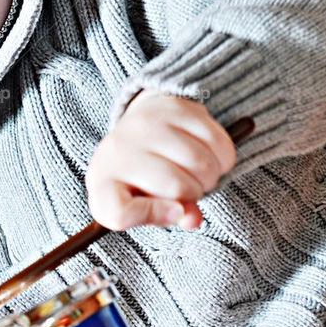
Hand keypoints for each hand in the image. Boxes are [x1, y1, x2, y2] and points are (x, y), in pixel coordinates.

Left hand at [85, 91, 235, 230]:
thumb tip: (192, 218)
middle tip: (189, 191)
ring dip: (210, 178)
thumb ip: (162, 218)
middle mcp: (119, 150)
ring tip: (198, 175)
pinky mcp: (174, 108)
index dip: (150, 216)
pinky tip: (210, 159)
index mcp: (102, 183)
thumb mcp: (138, 206)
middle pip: (176, 186)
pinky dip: (223, 159)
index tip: (172, 212)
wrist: (137, 130)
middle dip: (194, 195)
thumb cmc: (137, 180)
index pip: (120, 212)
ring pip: (200, 163)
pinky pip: (216, 142)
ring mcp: (147, 125)